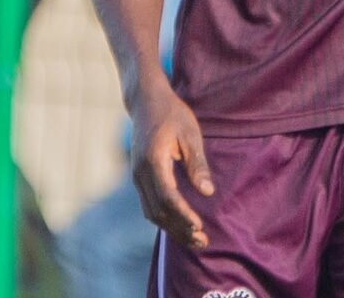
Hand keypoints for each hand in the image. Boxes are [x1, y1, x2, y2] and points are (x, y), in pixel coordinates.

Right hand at [130, 85, 214, 247]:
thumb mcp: (190, 134)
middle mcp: (140, 172)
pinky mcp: (138, 177)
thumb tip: (207, 193)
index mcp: (153, 160)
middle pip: (158, 211)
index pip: (168, 197)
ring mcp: (136, 175)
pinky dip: (164, 218)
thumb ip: (197, 164)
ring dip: (171, 227)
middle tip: (201, 241)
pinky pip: (149, 204)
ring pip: (151, 211)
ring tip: (193, 238)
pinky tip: (180, 223)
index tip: (200, 227)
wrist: (146, 101)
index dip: (183, 215)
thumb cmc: (172, 114)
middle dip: (179, 229)